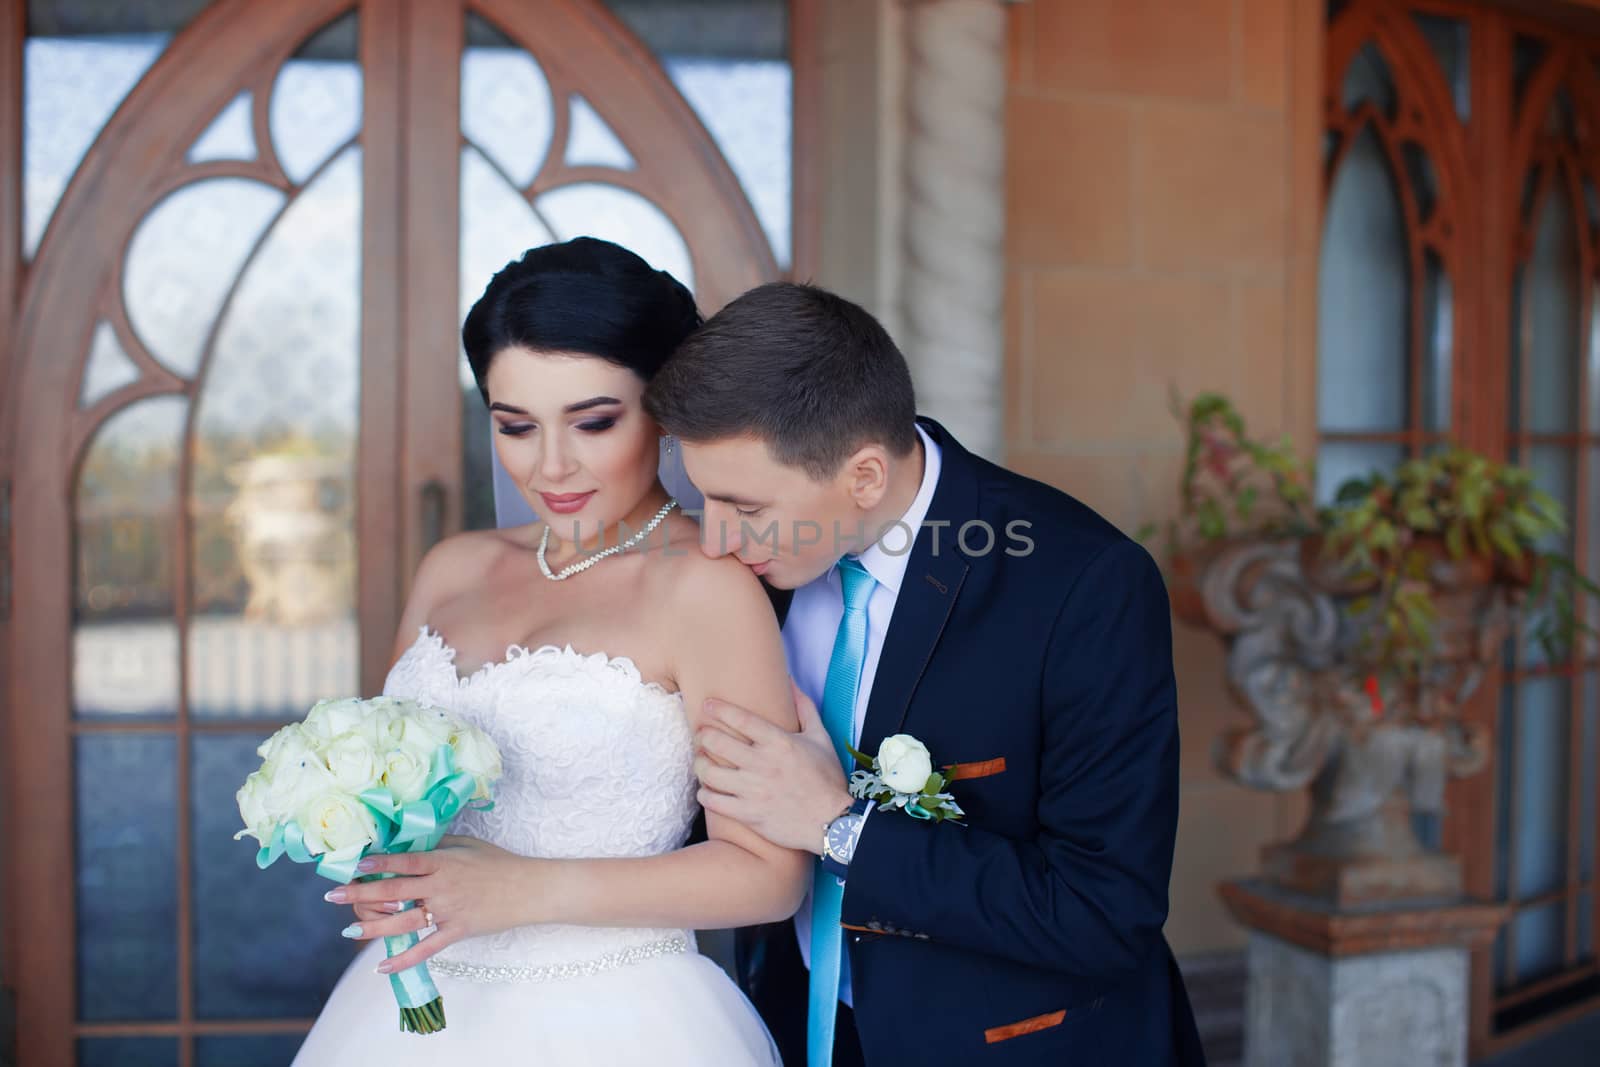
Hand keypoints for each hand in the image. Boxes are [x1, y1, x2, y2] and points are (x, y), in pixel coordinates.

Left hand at [325, 835, 539, 973]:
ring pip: (403, 922)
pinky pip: (425, 949)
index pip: (404, 862)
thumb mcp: (467, 845)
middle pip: (393, 891)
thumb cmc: (497, 862)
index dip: (377, 863)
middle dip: (359, 893)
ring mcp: (448, 911)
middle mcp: (441, 887)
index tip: (353, 864)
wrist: (527, 889)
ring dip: (373, 927)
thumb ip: (437, 845)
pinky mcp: (456, 932)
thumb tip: (407, 843)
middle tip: (332, 894)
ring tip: (348, 930)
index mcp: (443, 862)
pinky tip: (381, 967)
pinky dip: (403, 959)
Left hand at [694, 680, 853, 853]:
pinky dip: (704, 794)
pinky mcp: (749, 814)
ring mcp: (754, 791)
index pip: (741, 719)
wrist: (833, 822)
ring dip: (699, 764)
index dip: (719, 709)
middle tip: (701, 735)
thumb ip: (805, 708)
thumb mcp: (821, 738)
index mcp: (780, 743)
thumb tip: (791, 682)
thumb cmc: (827, 779)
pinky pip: (713, 802)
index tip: (707, 705)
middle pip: (717, 743)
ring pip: (709, 773)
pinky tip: (707, 790)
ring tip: (701, 761)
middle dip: (703, 735)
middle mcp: (763, 764)